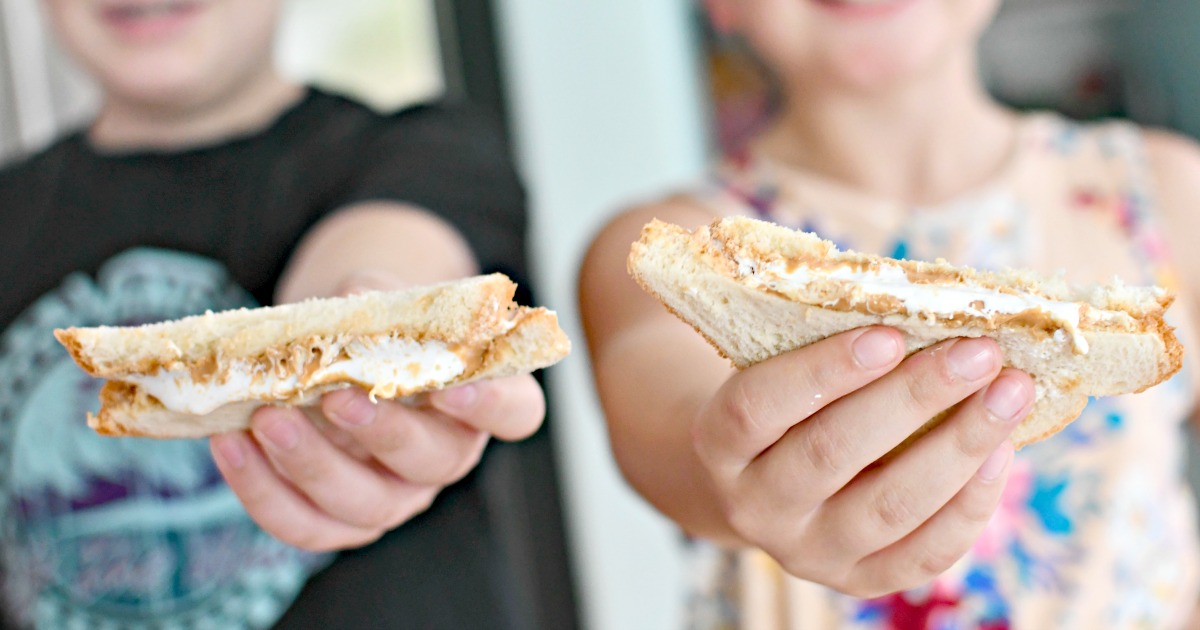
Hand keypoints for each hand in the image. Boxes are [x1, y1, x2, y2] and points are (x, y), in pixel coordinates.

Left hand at [208, 268, 545, 551]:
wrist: (332, 360)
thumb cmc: (373, 330)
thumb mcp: (381, 301)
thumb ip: (375, 304)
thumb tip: (353, 299)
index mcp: (478, 400)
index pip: (515, 412)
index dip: (493, 404)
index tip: (458, 382)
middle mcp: (447, 456)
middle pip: (433, 463)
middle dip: (382, 434)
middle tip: (334, 397)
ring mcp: (397, 496)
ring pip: (367, 506)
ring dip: (311, 466)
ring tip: (263, 420)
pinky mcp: (342, 521)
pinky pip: (307, 527)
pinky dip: (264, 493)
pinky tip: (231, 446)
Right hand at [692, 327, 1033, 596]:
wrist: (760, 482)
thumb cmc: (786, 400)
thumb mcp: (776, 366)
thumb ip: (826, 338)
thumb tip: (922, 296)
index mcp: (718, 443)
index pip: (758, 406)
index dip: (824, 370)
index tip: (890, 333)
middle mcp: (755, 506)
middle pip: (831, 454)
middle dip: (913, 397)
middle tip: (977, 351)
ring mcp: (807, 551)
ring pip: (888, 506)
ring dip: (959, 445)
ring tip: (1011, 392)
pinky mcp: (857, 579)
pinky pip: (922, 554)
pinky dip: (970, 504)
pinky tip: (1001, 451)